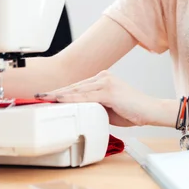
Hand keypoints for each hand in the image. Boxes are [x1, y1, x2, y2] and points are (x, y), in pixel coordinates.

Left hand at [35, 70, 160, 126]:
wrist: (150, 111)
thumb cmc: (132, 111)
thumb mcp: (108, 108)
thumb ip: (94, 106)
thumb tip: (79, 110)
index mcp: (103, 79)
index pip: (77, 87)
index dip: (60, 92)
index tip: (46, 96)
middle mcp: (103, 77)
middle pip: (74, 86)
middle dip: (55, 92)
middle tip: (38, 96)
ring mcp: (106, 82)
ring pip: (77, 90)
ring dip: (58, 95)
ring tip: (43, 98)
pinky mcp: (108, 91)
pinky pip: (85, 96)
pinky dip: (70, 98)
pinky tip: (59, 100)